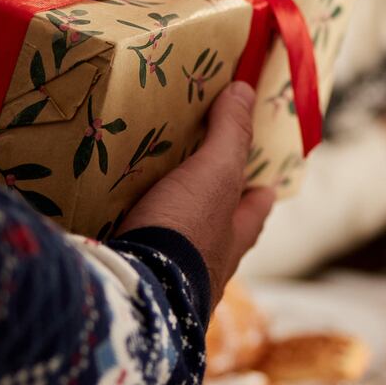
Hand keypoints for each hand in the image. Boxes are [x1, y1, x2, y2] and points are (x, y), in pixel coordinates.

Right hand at [117, 82, 270, 308]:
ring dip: (175, 238)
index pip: (256, 211)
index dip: (260, 195)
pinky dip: (140, 254)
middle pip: (221, 236)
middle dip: (216, 219)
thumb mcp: (215, 172)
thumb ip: (230, 134)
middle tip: (205, 195)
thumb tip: (246, 90)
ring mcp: (176, 287)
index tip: (265, 183)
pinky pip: (144, 268)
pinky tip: (121, 243)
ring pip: (182, 255)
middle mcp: (211, 268)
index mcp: (235, 238)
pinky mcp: (139, 294)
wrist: (137, 293)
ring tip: (154, 214)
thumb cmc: (187, 230)